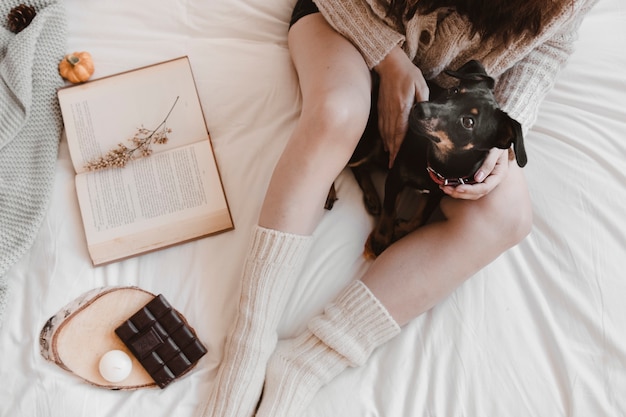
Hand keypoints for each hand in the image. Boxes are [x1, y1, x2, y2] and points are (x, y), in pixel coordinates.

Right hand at [374, 46, 428, 166]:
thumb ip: (424, 101)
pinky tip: (385, 142)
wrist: (389, 63)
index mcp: (402, 108)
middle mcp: (391, 112)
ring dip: (388, 146)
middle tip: (392, 164)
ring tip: (389, 156)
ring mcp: (384, 110)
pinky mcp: (381, 108)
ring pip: (385, 132)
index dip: (398, 148)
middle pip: (391, 136)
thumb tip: (426, 115)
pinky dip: (383, 136)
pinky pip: (381, 126)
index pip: (400, 133)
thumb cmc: (407, 73)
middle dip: (392, 152)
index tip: (396, 159)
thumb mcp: (421, 85)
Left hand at [440, 148, 509, 199]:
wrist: (497, 134)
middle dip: (460, 193)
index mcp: (499, 174)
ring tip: (444, 188)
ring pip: (471, 192)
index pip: (484, 188)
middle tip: (446, 189)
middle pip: (476, 193)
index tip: (458, 188)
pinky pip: (468, 186)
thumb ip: (489, 163)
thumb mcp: (496, 149)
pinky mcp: (477, 176)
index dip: (470, 190)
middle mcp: (491, 179)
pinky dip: (457, 187)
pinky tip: (448, 185)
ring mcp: (484, 179)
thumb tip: (478, 178)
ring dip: (457, 192)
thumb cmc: (498, 141)